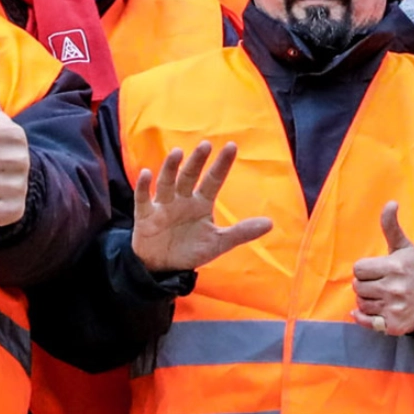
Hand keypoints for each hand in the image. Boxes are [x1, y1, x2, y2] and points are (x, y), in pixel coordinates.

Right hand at [131, 140, 272, 273]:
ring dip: (171, 168)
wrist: (164, 269)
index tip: (232, 146)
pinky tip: (146, 173)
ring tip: (177, 152)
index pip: (213, 180)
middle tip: (205, 145)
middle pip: (190, 176)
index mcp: (201, 203)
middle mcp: (182, 199)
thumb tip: (270, 223)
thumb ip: (241, 232)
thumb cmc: (191, 250)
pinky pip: (143, 198)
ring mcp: (163, 205)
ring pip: (167, 182)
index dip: (222, 164)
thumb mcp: (218, 242)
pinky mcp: (145, 215)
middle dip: (197, 161)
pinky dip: (144, 186)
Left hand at [351, 202, 413, 336]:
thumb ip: (391, 227)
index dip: (365, 269)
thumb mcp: (404, 247)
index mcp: (394, 267)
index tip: (377, 270)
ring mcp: (393, 308)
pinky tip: (370, 312)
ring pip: (360, 304)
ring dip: (367, 300)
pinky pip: (366, 321)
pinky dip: (363, 318)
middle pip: (357, 287)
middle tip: (379, 283)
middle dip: (365, 284)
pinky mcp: (393, 325)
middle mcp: (393, 289)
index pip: (359, 269)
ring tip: (381, 296)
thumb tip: (391, 202)